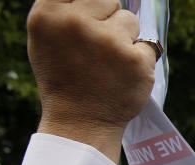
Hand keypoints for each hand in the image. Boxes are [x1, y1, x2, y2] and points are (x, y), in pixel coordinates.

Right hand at [27, 0, 156, 161]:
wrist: (80, 122)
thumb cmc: (63, 77)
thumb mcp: (47, 37)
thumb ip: (65, 9)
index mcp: (48, 13)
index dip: (89, 7)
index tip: (90, 22)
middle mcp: (77, 22)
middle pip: (109, 0)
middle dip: (108, 19)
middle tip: (98, 47)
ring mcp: (109, 41)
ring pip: (130, 20)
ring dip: (125, 38)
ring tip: (109, 62)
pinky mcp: (136, 59)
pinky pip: (148, 44)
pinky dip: (139, 59)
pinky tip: (123, 74)